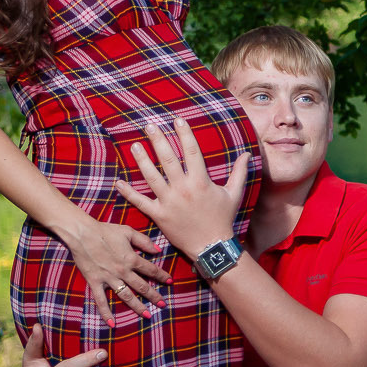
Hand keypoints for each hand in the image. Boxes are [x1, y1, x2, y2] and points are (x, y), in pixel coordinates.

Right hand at [61, 214, 164, 317]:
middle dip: (154, 297)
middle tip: (163, 305)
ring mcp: (109, 279)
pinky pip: (101, 301)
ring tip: (148, 315)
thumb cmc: (105, 230)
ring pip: (126, 296)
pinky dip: (106, 313)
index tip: (170, 282)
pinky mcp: (95, 283)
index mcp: (132, 259)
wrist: (82, 234)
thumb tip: (158, 250)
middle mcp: (123, 271)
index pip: (151, 270)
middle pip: (142, 287)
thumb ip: (144, 241)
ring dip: (138, 307)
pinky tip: (112, 324)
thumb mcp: (128, 232)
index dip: (162, 276)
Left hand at [116, 118, 248, 259]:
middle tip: (150, 125)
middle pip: (168, 159)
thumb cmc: (223, 219)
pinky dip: (128, 192)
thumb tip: (247, 153)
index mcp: (201, 182)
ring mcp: (169, 202)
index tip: (177, 120)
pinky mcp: (159, 215)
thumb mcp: (234, 194)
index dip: (184, 134)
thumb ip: (239, 172)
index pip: (191, 151)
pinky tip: (118, 181)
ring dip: (142, 160)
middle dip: (158, 140)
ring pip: (151, 177)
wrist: (211, 246)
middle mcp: (183, 189)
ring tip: (135, 145)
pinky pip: (140, 202)